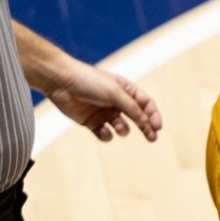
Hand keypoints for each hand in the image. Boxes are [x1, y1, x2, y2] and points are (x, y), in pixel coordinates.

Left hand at [44, 62, 161, 141]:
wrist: (61, 82)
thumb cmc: (90, 82)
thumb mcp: (115, 93)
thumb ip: (132, 108)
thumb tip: (146, 122)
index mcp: (126, 91)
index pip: (146, 104)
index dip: (153, 115)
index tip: (157, 127)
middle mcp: (117, 102)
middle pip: (137, 118)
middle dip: (145, 128)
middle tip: (153, 138)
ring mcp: (104, 113)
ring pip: (122, 127)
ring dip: (124, 130)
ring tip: (119, 128)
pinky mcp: (91, 122)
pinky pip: (104, 134)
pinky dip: (106, 135)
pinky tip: (104, 130)